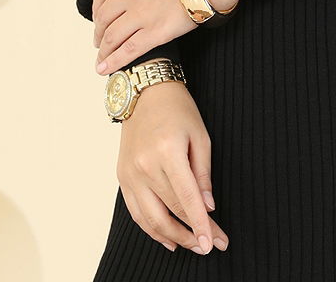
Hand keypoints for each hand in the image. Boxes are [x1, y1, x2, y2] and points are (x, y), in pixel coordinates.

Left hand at [92, 0, 239, 74]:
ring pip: (113, 36)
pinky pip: (128, 50)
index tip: (98, 16)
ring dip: (104, 50)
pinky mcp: (155, 33)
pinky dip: (114, 62)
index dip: (96, 7)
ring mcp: (141, 14)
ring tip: (101, 58)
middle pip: (104, 16)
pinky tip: (105, 69)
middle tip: (99, 40)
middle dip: (99, 31)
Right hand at [117, 77, 229, 255]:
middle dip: (192, 233)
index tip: (213, 242)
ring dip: (172, 237)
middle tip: (210, 244)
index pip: (187, 199)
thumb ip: (203, 173)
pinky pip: (136, 212)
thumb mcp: (200, 136)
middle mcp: (145, 166)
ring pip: (151, 219)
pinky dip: (151, 229)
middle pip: (170, 211)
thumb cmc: (177, 109)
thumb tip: (208, 207)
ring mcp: (130, 174)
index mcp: (167, 152)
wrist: (145, 92)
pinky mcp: (122, 177)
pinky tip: (167, 238)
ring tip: (192, 244)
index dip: (201, 225)